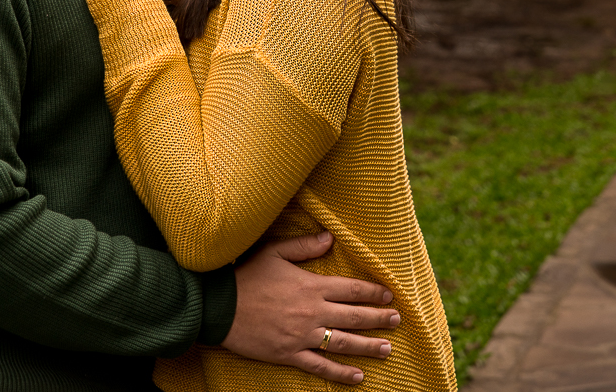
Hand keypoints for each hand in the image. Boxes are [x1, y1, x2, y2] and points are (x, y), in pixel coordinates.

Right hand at [223, 232, 398, 385]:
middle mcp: (312, 312)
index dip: (372, 292)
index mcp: (311, 286)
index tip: (389, 296)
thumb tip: (330, 238)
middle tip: (397, 321)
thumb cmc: (245, 275)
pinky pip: (320, 366)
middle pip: (354, 317)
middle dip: (379, 318)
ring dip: (368, 346)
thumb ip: (304, 247)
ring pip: (343, 343)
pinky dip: (340, 373)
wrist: (218, 306)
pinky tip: (358, 377)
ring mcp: (302, 336)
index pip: (351, 289)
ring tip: (387, 349)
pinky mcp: (289, 354)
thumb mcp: (274, 252)